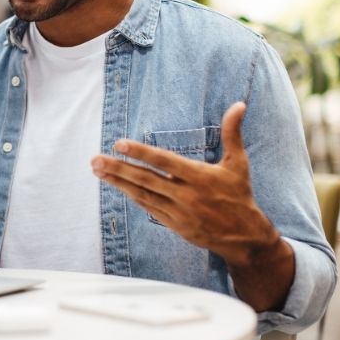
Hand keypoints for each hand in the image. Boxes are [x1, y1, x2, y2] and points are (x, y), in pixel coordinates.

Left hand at [91, 102, 295, 311]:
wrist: (245, 235)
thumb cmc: (239, 195)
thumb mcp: (238, 163)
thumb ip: (233, 133)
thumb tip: (239, 104)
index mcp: (199, 177)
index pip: (163, 161)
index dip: (140, 152)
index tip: (118, 144)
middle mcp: (186, 195)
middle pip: (146, 179)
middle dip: (118, 168)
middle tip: (95, 160)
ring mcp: (178, 212)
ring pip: (142, 195)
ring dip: (118, 182)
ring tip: (98, 171)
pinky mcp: (175, 225)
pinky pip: (148, 208)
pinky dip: (132, 196)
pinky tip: (118, 186)